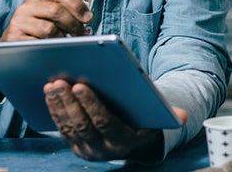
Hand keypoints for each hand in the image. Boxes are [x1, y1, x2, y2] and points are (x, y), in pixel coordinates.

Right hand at [0, 0, 92, 42]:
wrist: (9, 45)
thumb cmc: (34, 31)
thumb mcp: (46, 17)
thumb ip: (63, 12)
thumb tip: (86, 17)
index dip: (76, 4)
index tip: (88, 18)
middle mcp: (27, 7)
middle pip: (56, 10)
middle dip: (73, 24)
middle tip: (82, 35)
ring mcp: (19, 22)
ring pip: (48, 28)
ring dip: (62, 39)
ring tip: (66, 44)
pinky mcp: (15, 38)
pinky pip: (39, 44)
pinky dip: (50, 48)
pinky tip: (53, 51)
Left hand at [45, 79, 179, 163]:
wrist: (132, 139)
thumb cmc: (142, 118)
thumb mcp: (154, 115)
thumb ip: (165, 112)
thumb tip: (182, 115)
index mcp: (124, 141)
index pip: (105, 123)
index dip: (92, 105)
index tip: (80, 85)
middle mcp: (104, 150)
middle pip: (83, 125)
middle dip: (69, 102)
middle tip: (60, 80)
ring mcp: (88, 149)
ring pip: (70, 127)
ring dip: (58, 105)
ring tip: (52, 83)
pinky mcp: (76, 145)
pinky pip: (62, 128)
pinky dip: (54, 110)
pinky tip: (49, 93)